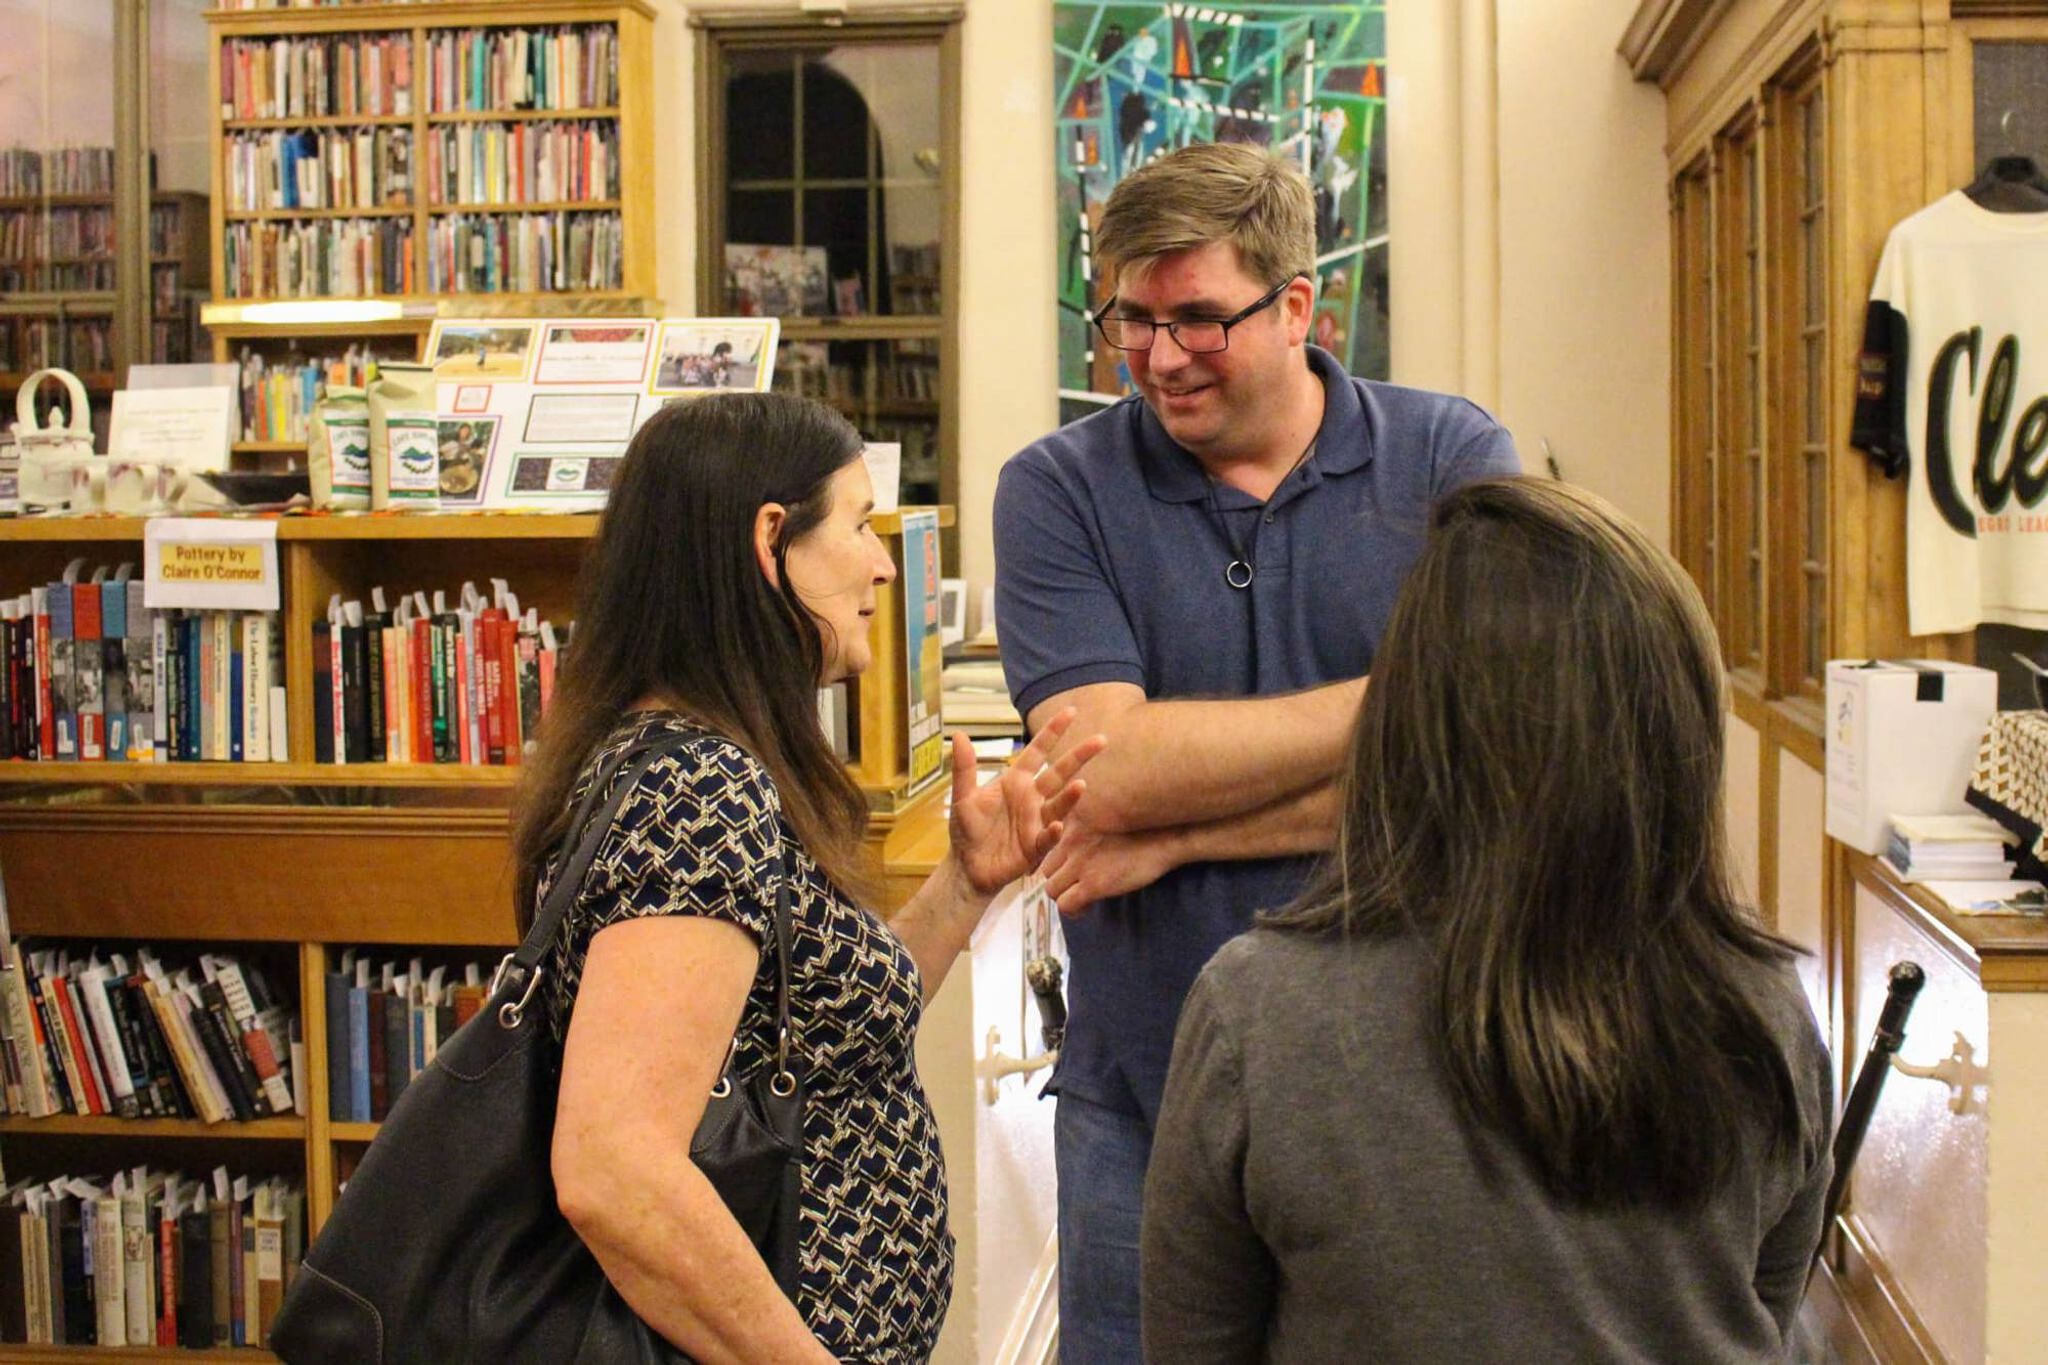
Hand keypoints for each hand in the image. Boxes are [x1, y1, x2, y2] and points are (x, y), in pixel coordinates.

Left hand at [949, 710, 1106, 896]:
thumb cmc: (967, 830)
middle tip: (1101, 740)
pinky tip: (1056, 826)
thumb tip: (959, 735)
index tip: (1071, 711)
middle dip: (1079, 757)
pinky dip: (1052, 832)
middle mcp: (1032, 798)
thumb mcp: (963, 797)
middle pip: (1059, 773)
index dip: (1053, 732)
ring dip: (1070, 797)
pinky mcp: (1035, 847)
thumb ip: (964, 768)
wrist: (968, 867)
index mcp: (1016, 781)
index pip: (1038, 751)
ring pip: (1059, 805)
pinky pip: (1046, 837)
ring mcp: (1037, 822)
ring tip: (1081, 785)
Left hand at [1039, 814, 1180, 916]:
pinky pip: (1066, 905)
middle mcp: (1071, 840)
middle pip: (1046, 868)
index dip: (1058, 860)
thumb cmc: (1145, 824)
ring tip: (1082, 898)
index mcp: (1073, 821)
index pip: (1048, 846)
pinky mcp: (1093, 884)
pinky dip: (1074, 910)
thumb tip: (1080, 847)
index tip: (1070, 868)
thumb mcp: (1106, 816)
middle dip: (1059, 879)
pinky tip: (1088, 907)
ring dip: (1064, 896)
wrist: (1167, 835)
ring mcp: (1080, 863)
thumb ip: (1087, 827)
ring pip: (1051, 889)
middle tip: (1077, 886)